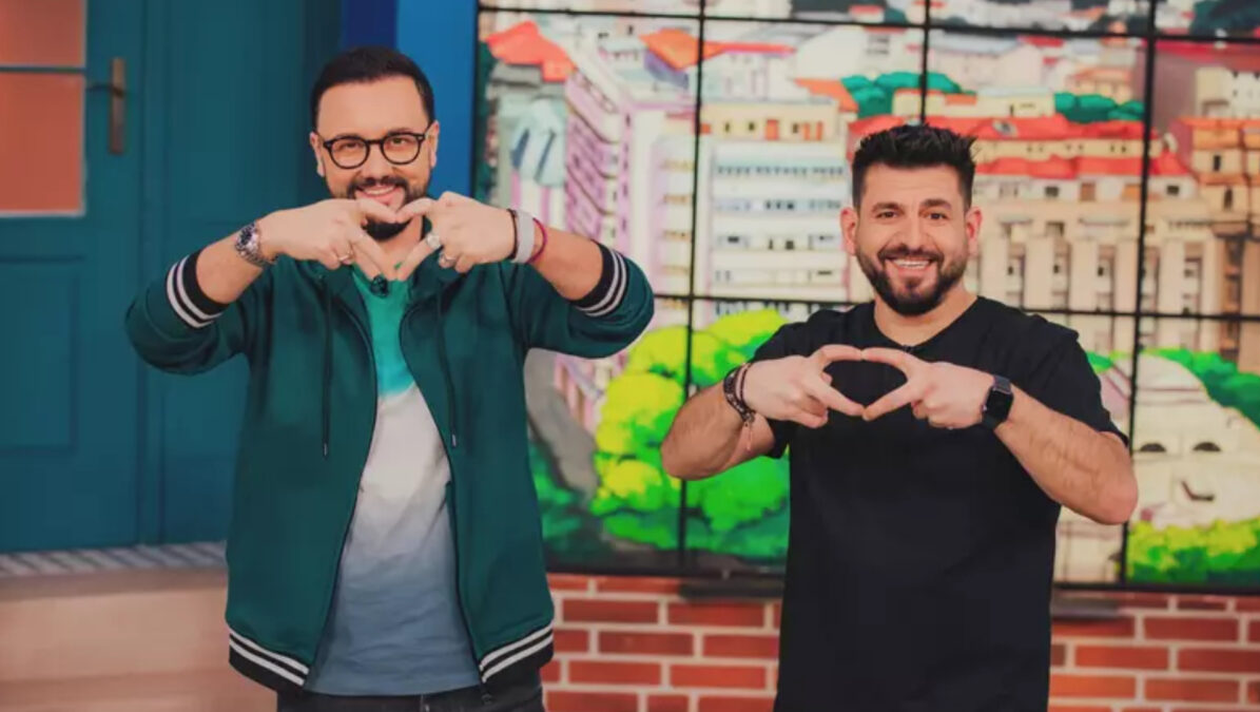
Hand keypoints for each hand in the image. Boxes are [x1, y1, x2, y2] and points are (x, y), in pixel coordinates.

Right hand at [257, 199, 398, 279]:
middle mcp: (342, 220)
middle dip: (383, 263)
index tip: (397, 219)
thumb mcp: (332, 210)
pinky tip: (319, 250)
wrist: (282, 229)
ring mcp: (334, 235)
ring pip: (351, 257)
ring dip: (342, 257)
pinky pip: (337, 263)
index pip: (369, 206)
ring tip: (327, 245)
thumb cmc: (310, 221)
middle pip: (369, 246)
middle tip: (393, 276)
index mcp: (345, 207)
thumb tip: (371, 226)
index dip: (384, 213)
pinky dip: (331, 261)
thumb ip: (352, 217)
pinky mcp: (325, 249)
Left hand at [394, 192, 514, 278]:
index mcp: (446, 210)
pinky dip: (465, 263)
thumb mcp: (468, 203)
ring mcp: (456, 242)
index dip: (408, 211)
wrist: (512, 231)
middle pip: (422, 249)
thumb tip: (436, 202)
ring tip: (469, 247)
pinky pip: (457, 267)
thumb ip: (449, 202)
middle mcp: (447, 226)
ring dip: (453, 258)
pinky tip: (476, 253)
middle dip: (409, 265)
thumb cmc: (489, 218)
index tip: (396, 218)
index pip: (422, 207)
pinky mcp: (466, 255)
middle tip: (398, 276)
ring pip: (443, 260)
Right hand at [742, 346, 864, 427]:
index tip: (861, 354)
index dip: (846, 352)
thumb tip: (830, 381)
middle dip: (847, 406)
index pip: (828, 353)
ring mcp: (796, 398)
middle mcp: (802, 380)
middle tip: (859, 410)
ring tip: (814, 404)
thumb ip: (814, 371)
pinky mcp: (790, 412)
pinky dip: (819, 420)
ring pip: (823, 410)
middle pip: (831, 396)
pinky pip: (814, 421)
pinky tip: (818, 416)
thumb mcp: (794, 364)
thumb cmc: (774, 373)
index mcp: (804, 364)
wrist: (748, 386)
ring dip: (823, 409)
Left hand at [861, 348, 993, 428]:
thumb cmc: (966, 380)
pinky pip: (929, 420)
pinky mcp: (937, 420)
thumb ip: (923, 379)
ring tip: (947, 400)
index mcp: (925, 371)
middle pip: (894, 400)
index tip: (863, 353)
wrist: (990, 397)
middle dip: (878, 408)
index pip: (898, 359)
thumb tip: (910, 399)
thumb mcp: (943, 370)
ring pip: (917, 410)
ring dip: (927, 407)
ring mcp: (930, 406)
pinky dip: (938, 415)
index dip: (880, 355)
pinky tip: (952, 409)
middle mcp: (924, 388)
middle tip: (866, 414)